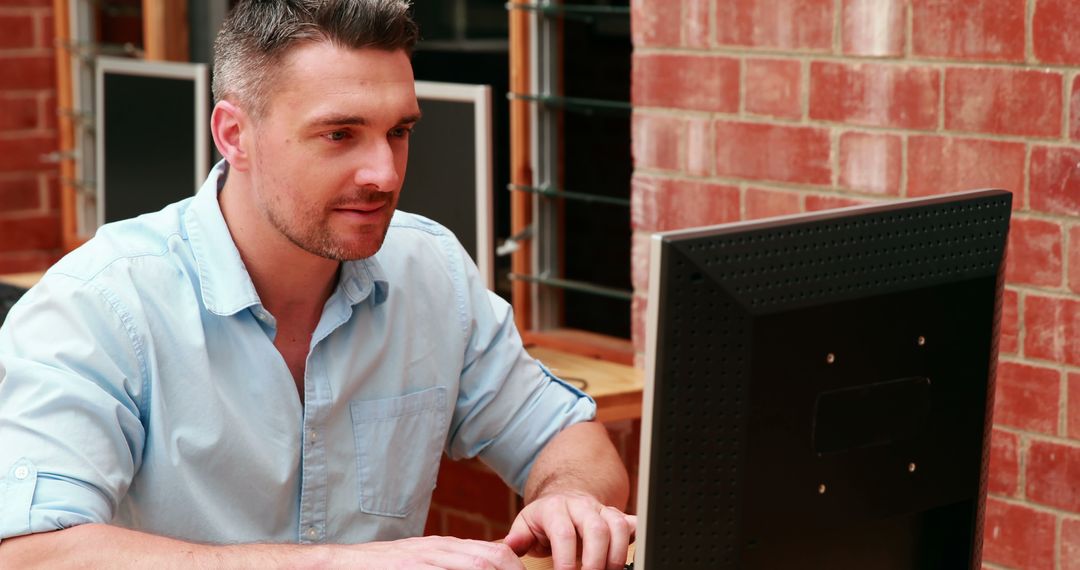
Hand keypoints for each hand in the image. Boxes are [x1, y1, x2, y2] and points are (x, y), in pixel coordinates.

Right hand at [336, 535, 524, 569]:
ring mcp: (424, 561)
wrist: (344, 564)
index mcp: (444, 547)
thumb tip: (487, 561)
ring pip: (475, 564)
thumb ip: (451, 561)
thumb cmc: (385, 567)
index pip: (492, 551)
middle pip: (490, 557)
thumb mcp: (423, 558)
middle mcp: (438, 550)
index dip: (514, 566)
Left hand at [502, 492, 635, 569]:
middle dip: (596, 560)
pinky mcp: (618, 516)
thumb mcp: (526, 524)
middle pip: (596, 529)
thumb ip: (518, 537)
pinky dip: (635, 540)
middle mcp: (582, 506)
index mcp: (556, 508)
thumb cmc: (545, 519)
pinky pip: (633, 523)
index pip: (564, 533)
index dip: (566, 560)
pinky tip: (629, 558)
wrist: (566, 497)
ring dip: (616, 555)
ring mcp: (602, 510)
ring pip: (617, 526)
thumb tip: (510, 545)